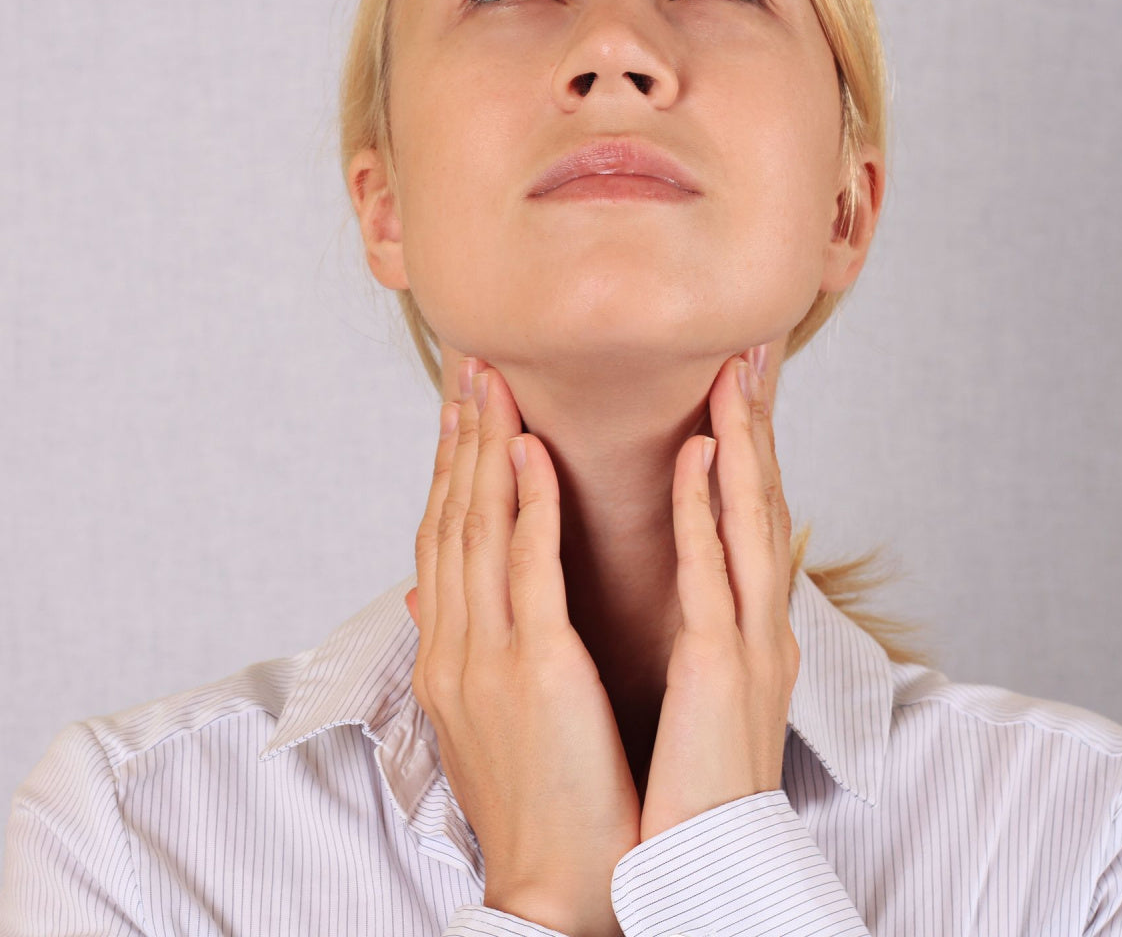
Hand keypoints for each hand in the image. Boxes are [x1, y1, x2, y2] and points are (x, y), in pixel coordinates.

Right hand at [401, 359, 638, 936]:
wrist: (555, 889)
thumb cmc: (537, 798)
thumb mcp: (482, 717)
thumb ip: (461, 647)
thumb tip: (431, 597)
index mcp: (445, 655)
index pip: (440, 542)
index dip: (447, 471)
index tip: (459, 415)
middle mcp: (451, 646)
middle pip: (450, 520)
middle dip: (460, 441)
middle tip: (470, 372)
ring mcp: (486, 656)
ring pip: (477, 529)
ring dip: (485, 450)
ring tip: (493, 387)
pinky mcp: (535, 670)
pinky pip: (527, 569)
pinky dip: (526, 503)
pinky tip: (531, 453)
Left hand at [639, 350, 800, 842]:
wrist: (696, 866)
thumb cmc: (683, 780)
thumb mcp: (691, 689)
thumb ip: (686, 624)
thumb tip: (673, 577)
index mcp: (744, 624)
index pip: (744, 515)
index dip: (743, 444)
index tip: (732, 383)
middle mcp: (758, 620)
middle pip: (760, 497)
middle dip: (756, 419)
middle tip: (751, 346)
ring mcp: (747, 639)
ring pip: (749, 515)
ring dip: (745, 436)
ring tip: (737, 367)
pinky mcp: (721, 665)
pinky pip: (713, 568)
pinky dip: (710, 504)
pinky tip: (704, 450)